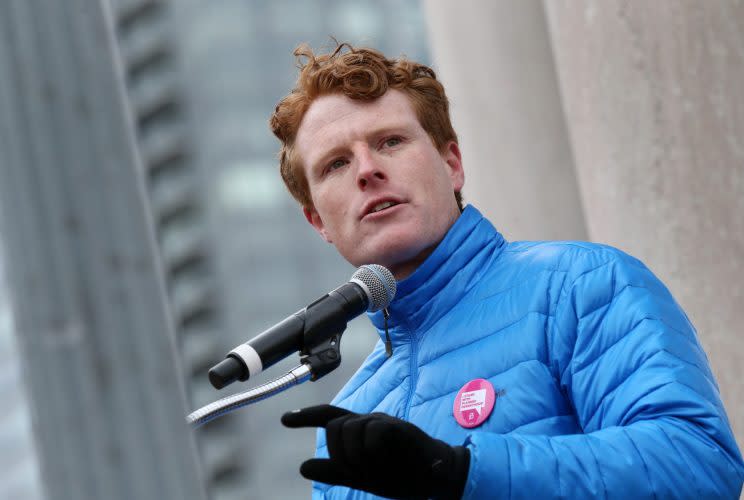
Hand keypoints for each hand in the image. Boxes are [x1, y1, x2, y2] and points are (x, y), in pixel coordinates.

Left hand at [281, 405, 468, 498]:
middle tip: (363, 473)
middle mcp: (367, 422)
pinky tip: (387, 460)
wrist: (434, 476)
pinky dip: (374, 453)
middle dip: (342, 456)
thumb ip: (335, 471)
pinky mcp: (396, 426)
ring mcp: (382, 421)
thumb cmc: (400, 473)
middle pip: (335, 428)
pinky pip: (371, 434)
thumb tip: (304, 467)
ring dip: (359, 458)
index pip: (329, 416)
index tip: (284, 419)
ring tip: (379, 469)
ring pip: (350, 431)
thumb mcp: (363, 476)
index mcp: (359, 432)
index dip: (306, 417)